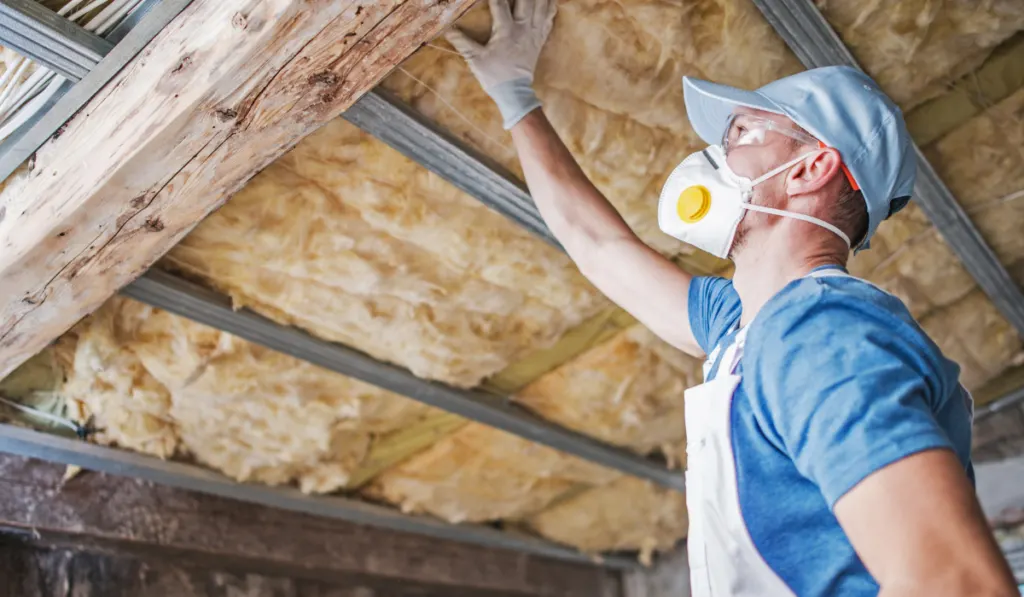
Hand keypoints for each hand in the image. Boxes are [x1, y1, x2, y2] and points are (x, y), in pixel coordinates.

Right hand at [446, 0, 556, 128]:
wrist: (514, 92)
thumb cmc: (494, 75)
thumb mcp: (475, 59)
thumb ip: (462, 42)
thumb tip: (447, 29)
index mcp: (506, 30)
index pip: (499, 3)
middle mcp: (523, 28)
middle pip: (526, 0)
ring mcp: (534, 33)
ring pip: (541, 6)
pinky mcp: (540, 39)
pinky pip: (549, 19)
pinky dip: (550, 7)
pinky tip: (549, 0)